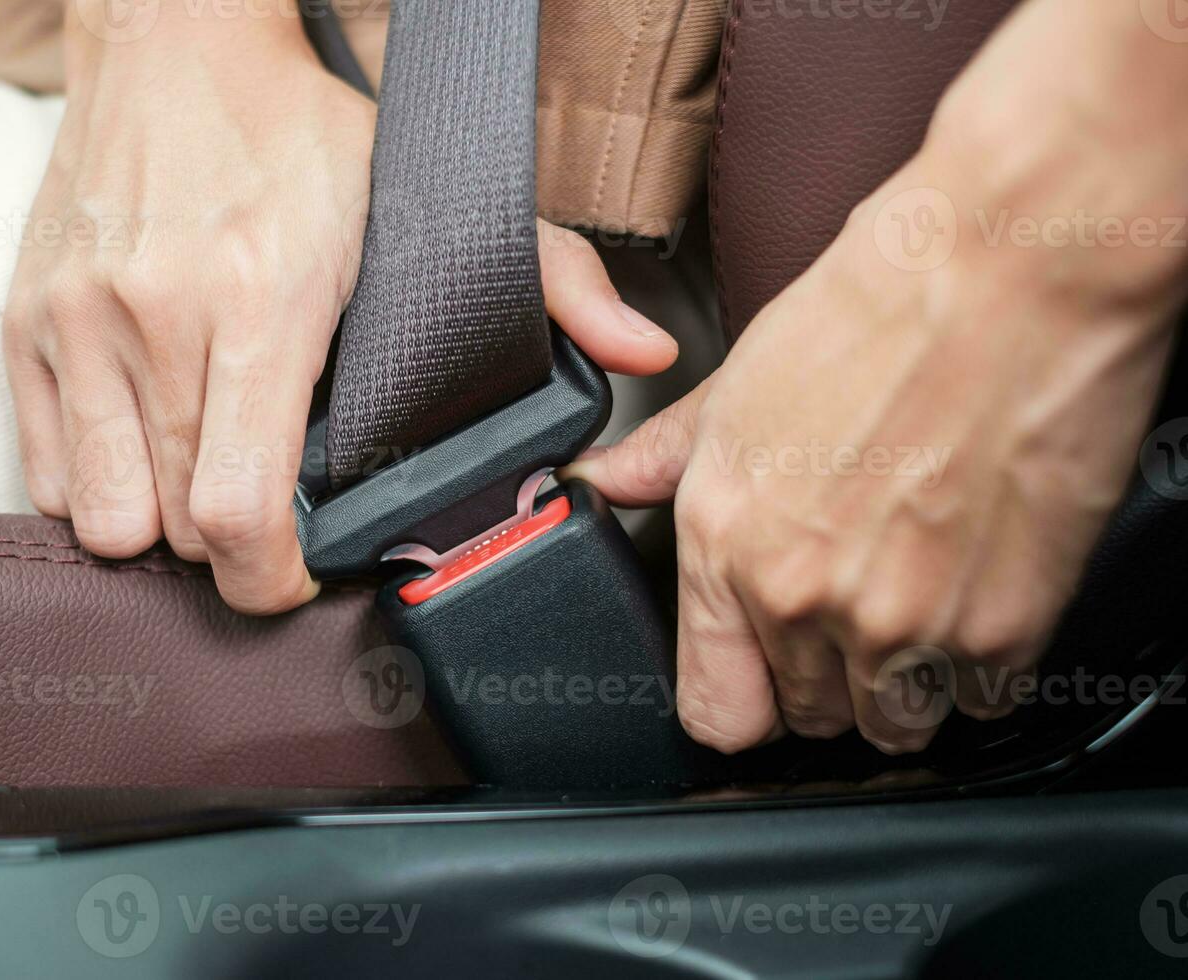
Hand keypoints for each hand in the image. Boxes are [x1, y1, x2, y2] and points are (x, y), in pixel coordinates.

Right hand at [4, 3, 678, 613]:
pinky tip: (147, 449)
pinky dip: (96, 487)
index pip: (241, 511)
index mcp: (261, 302)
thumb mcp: (440, 196)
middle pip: (176, 529)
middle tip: (269, 515)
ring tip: (205, 482)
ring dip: (160, 526)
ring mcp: (77, 323)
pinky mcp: (25, 321)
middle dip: (230, 550)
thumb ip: (555, 284)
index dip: (273, 576)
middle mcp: (155, 317)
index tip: (299, 566)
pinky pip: (45, 472)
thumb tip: (648, 351)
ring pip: (102, 517)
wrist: (173, 42)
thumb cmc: (301, 129)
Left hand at [566, 16, 1186, 751]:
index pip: (715, 708)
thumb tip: (599, 482)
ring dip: (906, 683)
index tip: (763, 682)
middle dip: (828, 675)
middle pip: (808, 716)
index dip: (740, 700)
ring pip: (894, 724)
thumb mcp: (738, 385)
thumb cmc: (878, 313)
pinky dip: (981, 665)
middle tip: (859, 601)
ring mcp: (898, 622)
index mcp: (724, 543)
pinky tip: (976, 589)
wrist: (1008, 276)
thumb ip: (663, 459)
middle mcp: (799, 596)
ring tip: (921, 595)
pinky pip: (981, 700)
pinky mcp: (997, 626)